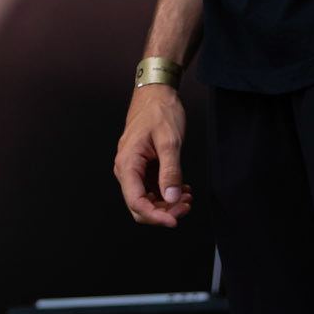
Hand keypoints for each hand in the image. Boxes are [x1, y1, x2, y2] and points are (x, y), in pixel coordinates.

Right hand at [114, 83, 192, 227]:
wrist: (156, 93)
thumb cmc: (159, 111)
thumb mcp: (169, 141)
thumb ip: (171, 171)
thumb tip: (172, 198)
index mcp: (127, 163)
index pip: (136, 202)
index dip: (155, 216)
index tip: (175, 220)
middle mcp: (126, 169)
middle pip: (140, 206)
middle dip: (163, 211)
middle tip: (186, 205)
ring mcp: (133, 169)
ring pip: (146, 199)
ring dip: (167, 204)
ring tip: (187, 197)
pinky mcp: (142, 167)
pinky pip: (151, 189)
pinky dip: (166, 193)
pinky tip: (182, 189)